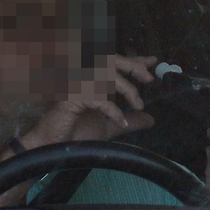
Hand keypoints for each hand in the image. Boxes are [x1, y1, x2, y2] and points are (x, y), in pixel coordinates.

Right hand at [21, 55, 157, 146]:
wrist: (57, 148)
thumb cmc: (78, 135)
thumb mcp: (110, 126)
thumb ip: (130, 120)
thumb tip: (150, 119)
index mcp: (92, 80)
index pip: (115, 63)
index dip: (134, 61)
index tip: (152, 60)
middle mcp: (82, 77)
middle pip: (111, 61)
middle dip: (132, 66)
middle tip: (149, 78)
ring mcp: (76, 85)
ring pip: (107, 77)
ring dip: (127, 90)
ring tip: (138, 106)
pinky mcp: (71, 97)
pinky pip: (98, 98)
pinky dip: (112, 110)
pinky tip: (120, 122)